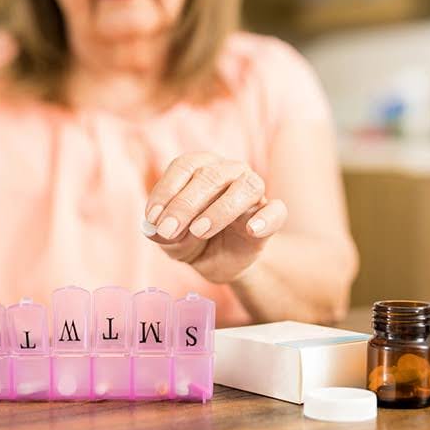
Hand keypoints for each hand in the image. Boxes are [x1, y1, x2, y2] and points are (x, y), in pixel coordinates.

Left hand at [142, 152, 287, 283]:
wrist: (222, 263)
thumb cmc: (193, 240)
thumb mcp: (172, 240)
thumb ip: (162, 233)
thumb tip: (152, 228)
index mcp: (201, 167)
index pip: (184, 166)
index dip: (166, 191)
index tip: (153, 218)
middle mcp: (229, 171)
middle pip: (210, 175)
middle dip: (185, 204)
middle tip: (168, 230)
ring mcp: (253, 191)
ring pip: (245, 187)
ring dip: (221, 209)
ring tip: (199, 231)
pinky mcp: (270, 215)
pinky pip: (277, 210)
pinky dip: (266, 218)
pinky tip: (252, 229)